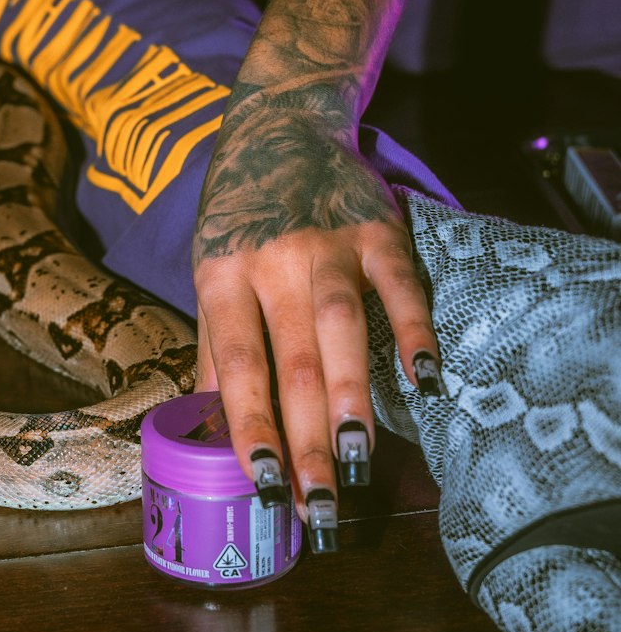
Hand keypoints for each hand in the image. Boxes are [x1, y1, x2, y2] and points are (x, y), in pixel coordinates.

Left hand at [192, 97, 441, 542]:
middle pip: (291, 362)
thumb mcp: (211, 273)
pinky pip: (400, 285)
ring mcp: (328, 243)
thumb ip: (213, 349)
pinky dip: (414, 330)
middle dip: (306, 441)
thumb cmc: (240, 216)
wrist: (280, 124)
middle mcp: (273, 262)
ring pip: (341, 329)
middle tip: (323, 507)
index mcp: (222, 278)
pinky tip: (426, 379)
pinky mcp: (379, 227)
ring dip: (351, 396)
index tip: (263, 486)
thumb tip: (206, 432)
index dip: (249, 426)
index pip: (236, 365)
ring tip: (359, 460)